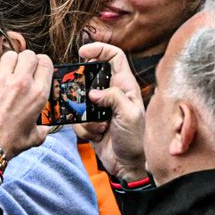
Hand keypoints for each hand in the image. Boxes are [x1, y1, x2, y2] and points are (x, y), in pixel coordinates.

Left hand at [0, 50, 53, 159]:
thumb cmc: (7, 143)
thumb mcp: (32, 139)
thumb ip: (42, 131)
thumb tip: (45, 129)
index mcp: (38, 94)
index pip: (46, 62)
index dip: (40, 63)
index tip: (34, 69)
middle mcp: (22, 82)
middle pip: (28, 55)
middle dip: (24, 61)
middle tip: (18, 72)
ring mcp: (2, 79)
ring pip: (10, 56)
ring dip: (8, 63)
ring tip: (4, 75)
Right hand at [77, 42, 146, 181]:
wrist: (129, 164)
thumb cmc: (136, 139)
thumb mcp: (129, 114)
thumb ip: (112, 98)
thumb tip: (93, 93)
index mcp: (125, 86)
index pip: (114, 57)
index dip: (99, 50)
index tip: (83, 52)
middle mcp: (112, 94)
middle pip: (90, 78)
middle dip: (83, 90)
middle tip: (84, 101)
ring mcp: (100, 109)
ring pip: (80, 102)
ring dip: (85, 117)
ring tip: (100, 127)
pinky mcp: (91, 123)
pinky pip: (78, 120)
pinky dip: (84, 129)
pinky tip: (97, 136)